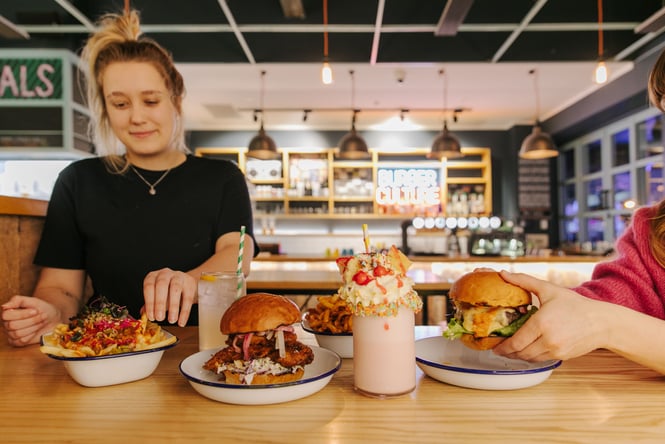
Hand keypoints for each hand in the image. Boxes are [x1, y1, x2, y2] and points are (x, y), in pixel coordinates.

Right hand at [1, 296, 60, 345]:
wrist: (51, 317)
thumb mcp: (31, 300)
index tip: (35, 311)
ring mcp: (11, 334)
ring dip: (33, 327)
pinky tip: (37, 329)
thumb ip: (17, 300)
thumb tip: (3, 306)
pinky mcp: (17, 342)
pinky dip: (32, 334)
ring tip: (41, 322)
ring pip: (18, 333)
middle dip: (31, 320)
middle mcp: (6, 324)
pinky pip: (22, 341)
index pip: (6, 315)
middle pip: (13, 325)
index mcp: (7, 313)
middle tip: (42, 316)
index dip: (22, 314)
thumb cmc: (40, 308)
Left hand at [142, 267, 196, 325]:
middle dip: (160, 303)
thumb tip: (143, 314)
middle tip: (160, 318)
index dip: (149, 302)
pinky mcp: (190, 283)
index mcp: (153, 277)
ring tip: (172, 320)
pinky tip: (181, 321)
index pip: (149, 287)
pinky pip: (188, 297)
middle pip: (162, 285)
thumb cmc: (168, 292)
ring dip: (173, 306)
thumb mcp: (157, 297)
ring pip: (175, 289)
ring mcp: (178, 277)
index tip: (151, 317)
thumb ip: (150, 305)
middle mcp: (165, 274)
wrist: (186, 286)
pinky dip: (184, 311)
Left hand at [492, 271, 608, 361]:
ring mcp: (556, 350)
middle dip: (507, 352)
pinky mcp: (562, 356)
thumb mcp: (549, 290)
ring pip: (529, 358)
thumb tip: (503, 273)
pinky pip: (540, 359)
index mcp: (542, 323)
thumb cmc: (575, 305)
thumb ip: (524, 281)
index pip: (516, 342)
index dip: (503, 346)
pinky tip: (526, 350)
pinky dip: (530, 356)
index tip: (494, 345)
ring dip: (518, 356)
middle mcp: (548, 339)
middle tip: (499, 348)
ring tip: (510, 350)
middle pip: (520, 353)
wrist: (601, 322)